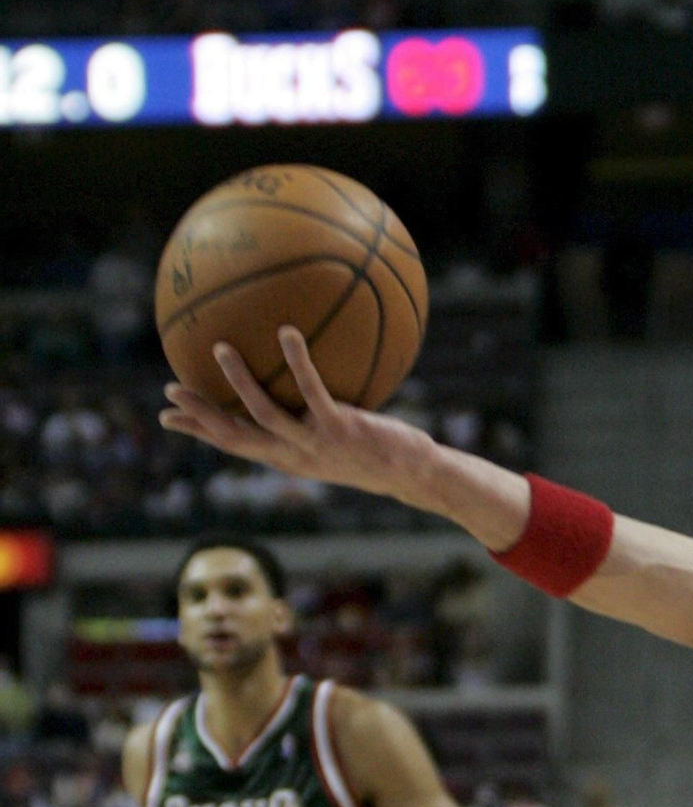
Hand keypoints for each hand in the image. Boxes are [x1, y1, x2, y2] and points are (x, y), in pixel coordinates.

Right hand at [158, 327, 435, 501]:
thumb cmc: (375, 452)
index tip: (167, 416)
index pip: (233, 445)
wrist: (410, 474)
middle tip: (170, 387)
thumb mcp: (334, 439)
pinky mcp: (340, 428)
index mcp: (287, 458)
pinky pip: (312, 390)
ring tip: (220, 347)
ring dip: (239, 381)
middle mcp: (294, 455)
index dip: (199, 430)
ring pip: (264, 412)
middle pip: (234, 435)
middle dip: (200, 414)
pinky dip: (297, 362)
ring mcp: (315, 443)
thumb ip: (310, 420)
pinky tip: (287, 332)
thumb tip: (299, 390)